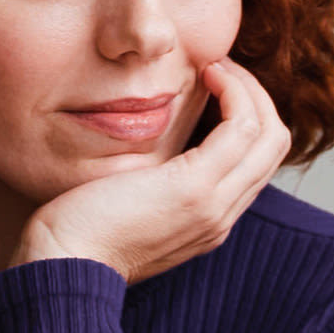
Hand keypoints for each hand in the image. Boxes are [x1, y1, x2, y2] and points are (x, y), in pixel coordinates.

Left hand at [10, 58, 290, 284]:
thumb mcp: (124, 205)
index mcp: (206, 224)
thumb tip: (147, 151)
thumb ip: (149, 183)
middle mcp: (220, 218)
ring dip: (248, 89)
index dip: (245, 118)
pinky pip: (244, 128)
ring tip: (215, 67)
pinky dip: (236, 92)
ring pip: (269, 135)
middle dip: (255, 98)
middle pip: (273, 148)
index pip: (254, 165)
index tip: (214, 88)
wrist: (60, 265)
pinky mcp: (195, 188)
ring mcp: (213, 205)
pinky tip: (208, 74)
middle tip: (220, 69)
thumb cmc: (75, 234)